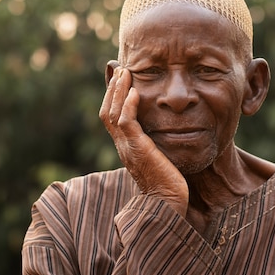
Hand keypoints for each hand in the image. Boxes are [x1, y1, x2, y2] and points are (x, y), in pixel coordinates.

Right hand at [99, 65, 188, 215]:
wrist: (166, 205)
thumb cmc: (167, 185)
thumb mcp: (160, 157)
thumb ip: (156, 143)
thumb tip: (163, 131)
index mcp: (125, 147)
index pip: (111, 117)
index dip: (114, 97)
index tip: (121, 80)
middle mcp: (121, 146)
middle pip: (107, 112)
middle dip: (112, 89)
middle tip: (120, 70)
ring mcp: (127, 147)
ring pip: (113, 113)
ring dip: (118, 91)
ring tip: (125, 73)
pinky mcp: (137, 149)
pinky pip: (126, 123)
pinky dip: (128, 105)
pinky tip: (135, 91)